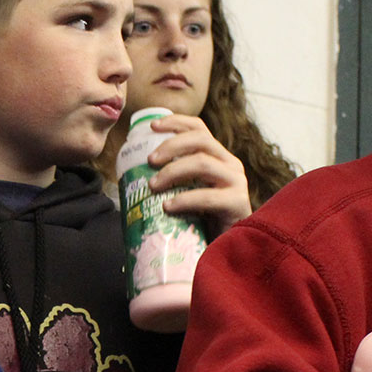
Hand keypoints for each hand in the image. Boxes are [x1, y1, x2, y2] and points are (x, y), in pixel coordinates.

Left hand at [143, 114, 251, 237]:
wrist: (226, 249)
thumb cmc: (202, 221)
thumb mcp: (187, 192)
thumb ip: (174, 180)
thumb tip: (133, 172)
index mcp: (217, 157)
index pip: (199, 129)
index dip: (176, 122)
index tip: (151, 126)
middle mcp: (230, 164)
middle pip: (200, 140)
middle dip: (171, 146)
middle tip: (149, 160)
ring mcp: (237, 183)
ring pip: (202, 163)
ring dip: (172, 171)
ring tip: (153, 186)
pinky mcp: (238, 204)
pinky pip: (208, 196)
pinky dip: (184, 200)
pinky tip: (168, 207)